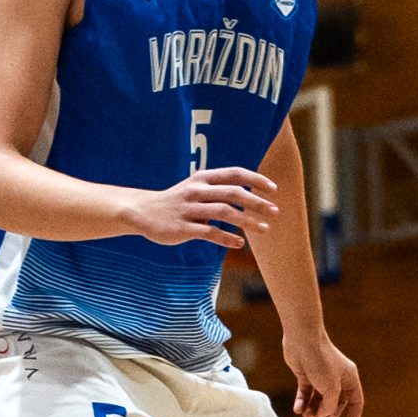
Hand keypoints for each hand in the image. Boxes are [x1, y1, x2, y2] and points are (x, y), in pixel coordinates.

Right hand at [126, 166, 276, 249]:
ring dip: (248, 221)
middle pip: (233, 193)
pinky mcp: (182, 227)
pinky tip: (240, 243)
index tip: (274, 189)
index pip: (234, 173)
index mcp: (202, 178)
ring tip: (265, 228)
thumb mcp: (195, 188)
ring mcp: (189, 209)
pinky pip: (209, 232)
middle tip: (275, 211)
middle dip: (257, 202)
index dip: (256, 180)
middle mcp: (196, 190)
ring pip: (224, 212)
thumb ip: (219, 189)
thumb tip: (252, 195)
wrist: (142, 211)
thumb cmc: (176, 201)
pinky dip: (228, 238)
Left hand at [285, 325, 362, 416]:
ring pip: (319, 399)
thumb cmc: (320, 361)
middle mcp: (337, 377)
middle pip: (336, 403)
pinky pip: (305, 393)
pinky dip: (302, 402)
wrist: (302, 339)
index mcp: (349, 378)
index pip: (356, 403)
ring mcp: (320, 375)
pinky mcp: (305, 373)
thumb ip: (329, 406)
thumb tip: (323, 416)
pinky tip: (298, 410)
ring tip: (307, 416)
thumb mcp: (330, 389)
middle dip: (329, 416)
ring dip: (314, 410)